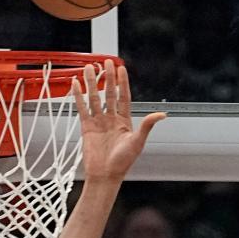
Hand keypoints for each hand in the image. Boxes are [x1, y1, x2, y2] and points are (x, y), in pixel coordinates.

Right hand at [72, 60, 165, 182]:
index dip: (123, 82)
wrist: (105, 176)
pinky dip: (79, 96)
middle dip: (108, 77)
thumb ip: (147, 125)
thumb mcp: (138, 142)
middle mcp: (111, 119)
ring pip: (94, 97)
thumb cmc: (123, 162)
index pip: (124, 97)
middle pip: (109, 93)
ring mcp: (98, 122)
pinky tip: (76, 83)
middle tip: (106, 61)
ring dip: (92, 83)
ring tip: (90, 68)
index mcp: (124, 122)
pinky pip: (82, 108)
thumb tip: (162, 115)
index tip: (121, 68)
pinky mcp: (86, 127)